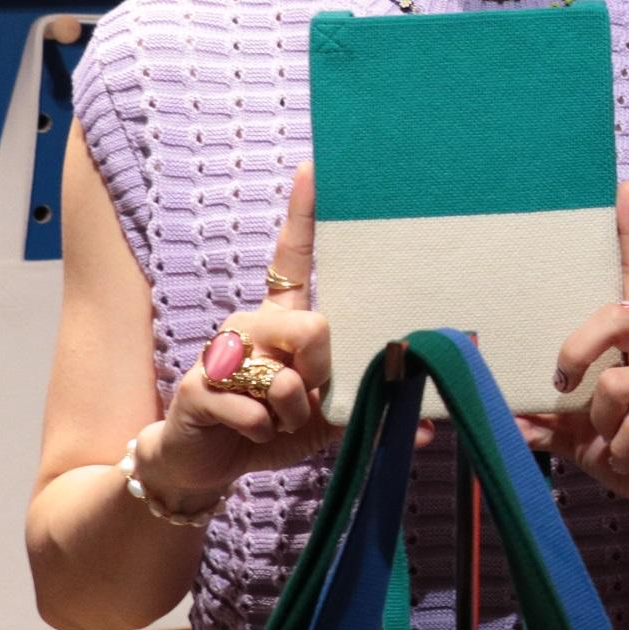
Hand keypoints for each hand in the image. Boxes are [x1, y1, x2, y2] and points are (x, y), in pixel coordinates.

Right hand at [136, 162, 389, 510]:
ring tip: (279, 420)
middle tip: (309, 398)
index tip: (316, 166)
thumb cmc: (272, 427)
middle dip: (323, 373)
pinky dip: (266, 431)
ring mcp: (221, 352)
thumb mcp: (326, 413)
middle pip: (313, 326)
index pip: (292, 255)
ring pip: (285, 376)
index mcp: (283, 317)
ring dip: (293, 413)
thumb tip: (429, 421)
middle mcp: (251, 322)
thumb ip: (365, 403)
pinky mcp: (198, 386)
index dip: (304, 213)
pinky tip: (252, 433)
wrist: (204, 464)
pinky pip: (256, 409)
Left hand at [524, 183, 628, 536]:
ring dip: (600, 426)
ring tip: (616, 445)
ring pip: (615, 384)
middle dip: (577, 349)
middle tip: (563, 382)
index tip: (621, 188)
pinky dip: (621, 453)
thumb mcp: (586, 437)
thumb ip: (550, 422)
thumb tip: (502, 416)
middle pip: (618, 315)